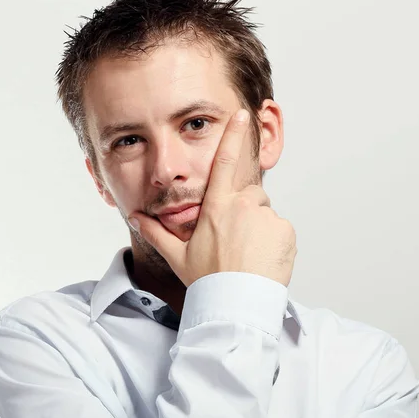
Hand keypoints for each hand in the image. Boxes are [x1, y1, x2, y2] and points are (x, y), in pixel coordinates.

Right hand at [128, 109, 296, 287]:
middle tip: (235, 241)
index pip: (224, 162)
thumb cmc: (207, 280)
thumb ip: (156, 232)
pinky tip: (261, 259)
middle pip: (248, 195)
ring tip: (247, 254)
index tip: (240, 114)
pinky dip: (273, 240)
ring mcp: (266, 218)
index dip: (232, 135)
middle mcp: (242, 206)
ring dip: (258, 227)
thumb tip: (135, 217)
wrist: (236, 304)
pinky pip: (279, 229)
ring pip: (264, 214)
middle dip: (244, 210)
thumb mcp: (178, 255)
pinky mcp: (284, 231)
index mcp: (216, 207)